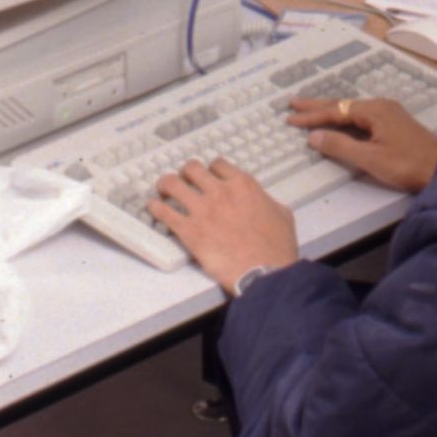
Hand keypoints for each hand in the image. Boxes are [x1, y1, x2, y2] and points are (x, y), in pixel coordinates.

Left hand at [147, 159, 302, 292]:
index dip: (210, 169)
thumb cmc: (276, 248)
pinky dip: (156, 208)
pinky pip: (163, 212)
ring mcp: (202, 210)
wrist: (265, 272)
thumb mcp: (282, 214)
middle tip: (183, 180)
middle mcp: (219, 192)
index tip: (207, 175)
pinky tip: (154, 208)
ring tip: (163, 190)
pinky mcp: (188, 231)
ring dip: (165, 185)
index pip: (217, 164)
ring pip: (172, 184)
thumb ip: (267, 200)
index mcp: (243, 185)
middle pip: (191, 168)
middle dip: (185, 173)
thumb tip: (262, 200)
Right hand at [288, 91, 436, 194]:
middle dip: (316, 105)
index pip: (335, 110)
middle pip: (342, 104)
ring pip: (352, 109)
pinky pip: (361, 115)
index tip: (289, 117)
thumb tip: (313, 136)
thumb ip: (340, 147)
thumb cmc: (407, 165)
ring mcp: (390, 113)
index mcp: (373, 110)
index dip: (311, 115)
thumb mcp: (370, 159)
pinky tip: (340, 120)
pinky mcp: (395, 123)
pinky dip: (344, 117)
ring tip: (310, 110)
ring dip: (330, 110)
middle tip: (292, 102)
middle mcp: (380, 106)